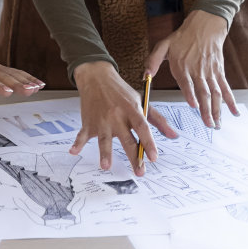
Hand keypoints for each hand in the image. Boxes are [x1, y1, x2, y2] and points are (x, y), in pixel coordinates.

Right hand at [72, 59, 173, 174]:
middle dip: (132, 156)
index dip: (148, 142)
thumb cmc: (120, 91)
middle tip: (139, 172)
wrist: (96, 76)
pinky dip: (77, 143)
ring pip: (104, 138)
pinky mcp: (89, 122)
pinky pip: (82, 134)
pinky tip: (73, 151)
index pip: (142, 127)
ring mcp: (101, 120)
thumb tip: (173, 135)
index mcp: (132, 109)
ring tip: (105, 166)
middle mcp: (117, 115)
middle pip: (126, 138)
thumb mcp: (141, 100)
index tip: (153, 157)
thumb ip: (157, 119)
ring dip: (104, 152)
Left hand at [145, 9, 238, 129]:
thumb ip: (153, 61)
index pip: (187, 82)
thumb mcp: (163, 45)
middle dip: (207, 110)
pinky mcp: (219, 72)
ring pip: (216, 93)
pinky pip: (226, 88)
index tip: (194, 105)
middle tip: (209, 125)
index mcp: (183, 66)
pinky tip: (234, 112)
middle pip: (204, 92)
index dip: (191, 94)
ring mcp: (210, 73)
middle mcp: (198, 71)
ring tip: (217, 124)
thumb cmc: (182, 38)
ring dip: (218, 110)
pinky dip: (231, 101)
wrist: (204, 27)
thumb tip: (144, 76)